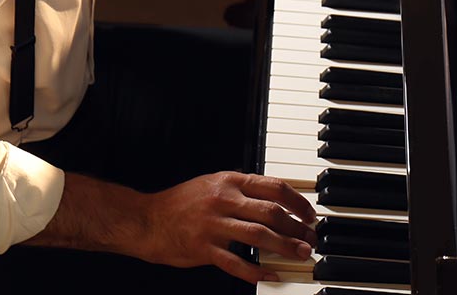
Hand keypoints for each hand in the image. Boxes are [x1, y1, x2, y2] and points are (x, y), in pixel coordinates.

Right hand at [134, 172, 317, 283]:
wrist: (145, 220)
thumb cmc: (180, 204)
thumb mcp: (212, 184)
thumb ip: (242, 189)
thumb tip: (277, 200)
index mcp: (229, 181)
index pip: (274, 187)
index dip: (298, 202)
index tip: (309, 214)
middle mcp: (223, 200)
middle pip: (271, 212)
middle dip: (297, 226)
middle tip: (311, 238)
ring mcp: (213, 225)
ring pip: (259, 235)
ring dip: (285, 246)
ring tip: (301, 253)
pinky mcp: (203, 249)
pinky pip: (236, 262)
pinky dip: (257, 270)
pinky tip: (271, 274)